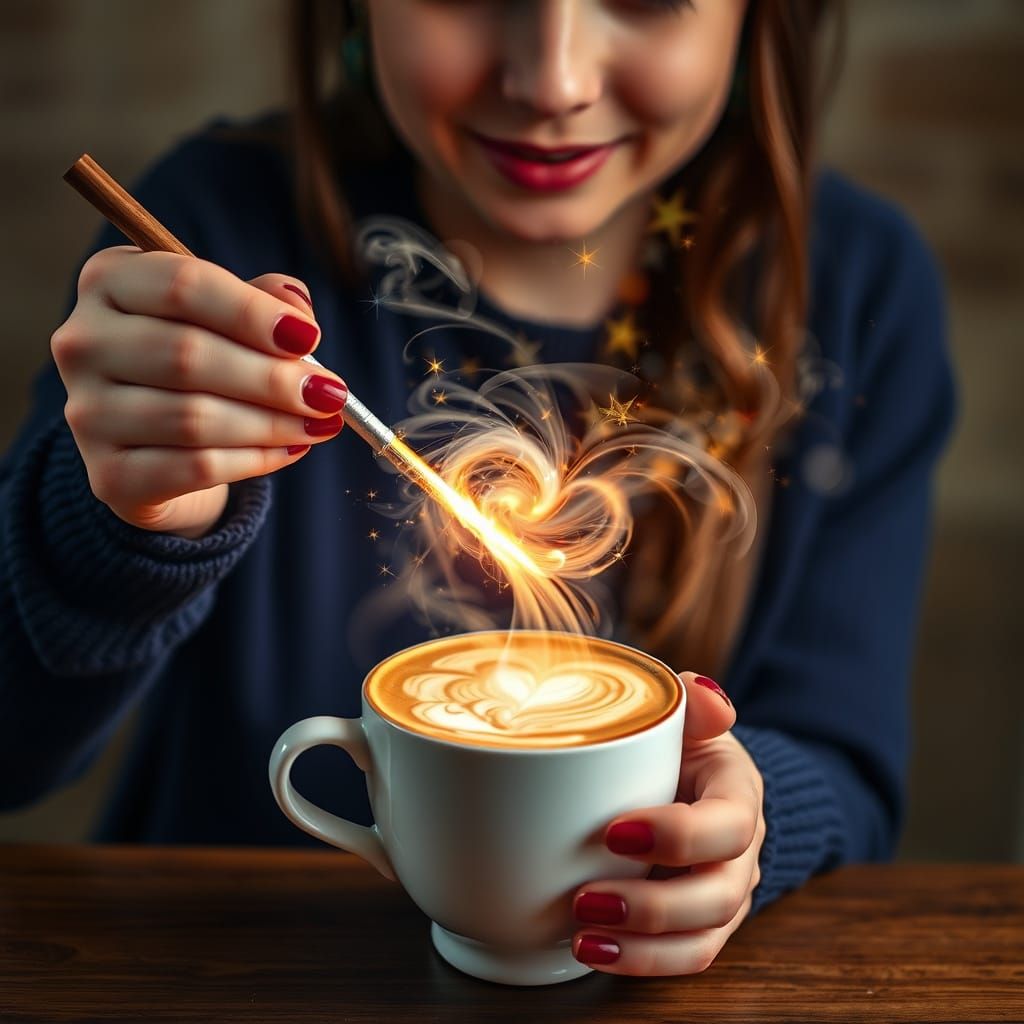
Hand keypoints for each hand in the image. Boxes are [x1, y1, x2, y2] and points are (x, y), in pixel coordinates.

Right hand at [51, 247, 348, 538]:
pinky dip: (254, 460)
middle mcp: (83, 342)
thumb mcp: (229, 318)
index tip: (311, 337)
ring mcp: (88, 412)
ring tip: (320, 423)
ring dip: (271, 423)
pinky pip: (194, 467)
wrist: (157, 446)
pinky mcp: (109, 475)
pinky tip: (291, 450)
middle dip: (272, 378)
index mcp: (110, 281)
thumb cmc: (202, 364)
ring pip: (194, 418)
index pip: (183, 285)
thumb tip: (297, 309)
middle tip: (330, 392)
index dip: (253, 312)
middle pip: (188, 355)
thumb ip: (264, 301)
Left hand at [571, 672, 765, 975]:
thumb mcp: (689, 717)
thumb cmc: (685, 746)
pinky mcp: (701, 925)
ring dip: (642, 946)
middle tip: (586, 898)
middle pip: (718, 896)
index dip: (678, 837)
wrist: (696, 780)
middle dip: (653, 906)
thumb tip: (704, 692)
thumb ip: (694, 704)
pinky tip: (594, 951)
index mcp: (739, 796)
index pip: (728, 826)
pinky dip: (641, 962)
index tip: (613, 832)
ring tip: (583, 938)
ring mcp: (724, 895)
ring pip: (702, 938)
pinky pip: (685, 957)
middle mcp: (741, 854)